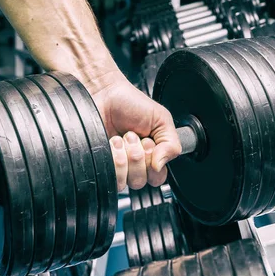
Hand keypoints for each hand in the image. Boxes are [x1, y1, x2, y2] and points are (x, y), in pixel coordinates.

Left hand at [91, 75, 181, 191]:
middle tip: (133, 136)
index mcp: (153, 155)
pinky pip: (111, 177)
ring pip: (126, 181)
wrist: (104, 94)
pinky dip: (113, 159)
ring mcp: (118, 165)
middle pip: (142, 181)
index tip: (148, 141)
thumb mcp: (161, 119)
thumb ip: (172, 144)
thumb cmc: (130, 102)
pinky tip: (111, 143)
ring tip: (121, 138)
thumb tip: (161, 166)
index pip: (158, 177)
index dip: (154, 162)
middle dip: (138, 156)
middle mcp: (135, 163)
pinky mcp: (102, 164)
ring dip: (124, 157)